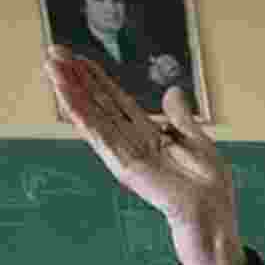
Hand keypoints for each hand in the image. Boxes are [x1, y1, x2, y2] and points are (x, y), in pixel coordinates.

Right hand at [43, 44, 243, 264]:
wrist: (213, 212)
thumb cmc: (208, 185)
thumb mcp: (197, 141)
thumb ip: (180, 117)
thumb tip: (172, 91)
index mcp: (150, 134)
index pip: (118, 101)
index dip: (100, 80)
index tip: (80, 58)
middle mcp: (133, 143)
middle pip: (101, 105)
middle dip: (77, 80)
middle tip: (53, 53)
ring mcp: (127, 155)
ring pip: (95, 118)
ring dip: (72, 94)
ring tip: (52, 70)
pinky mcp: (126, 168)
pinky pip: (102, 139)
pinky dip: (85, 120)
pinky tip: (69, 102)